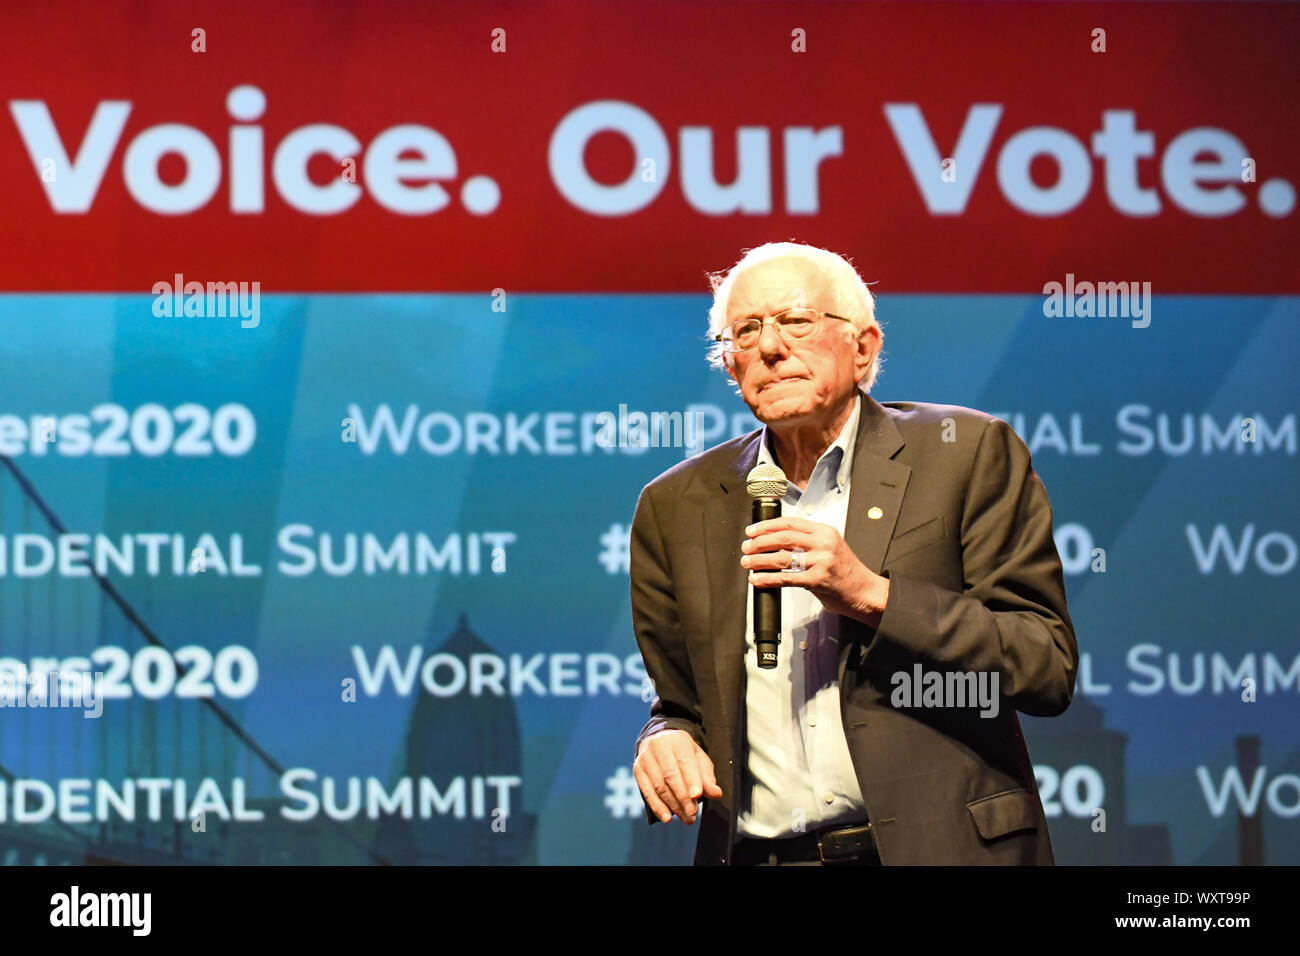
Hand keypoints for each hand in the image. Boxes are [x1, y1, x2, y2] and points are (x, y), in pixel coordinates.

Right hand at [633, 730, 722, 823]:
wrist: (659, 740)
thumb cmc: (683, 753)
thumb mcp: (698, 759)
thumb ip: (707, 777)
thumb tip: (716, 794)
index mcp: (678, 741)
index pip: (684, 762)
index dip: (691, 780)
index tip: (697, 796)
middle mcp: (659, 746)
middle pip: (670, 775)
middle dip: (682, 797)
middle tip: (693, 813)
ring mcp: (645, 758)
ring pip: (659, 785)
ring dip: (673, 805)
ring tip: (686, 818)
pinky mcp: (638, 770)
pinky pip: (647, 791)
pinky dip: (657, 806)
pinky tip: (667, 817)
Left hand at [741, 516, 889, 626]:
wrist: (864, 591)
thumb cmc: (845, 572)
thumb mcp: (829, 547)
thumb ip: (807, 541)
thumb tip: (775, 541)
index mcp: (824, 532)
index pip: (790, 523)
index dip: (767, 526)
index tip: (752, 531)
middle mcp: (823, 543)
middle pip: (782, 538)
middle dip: (759, 542)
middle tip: (746, 547)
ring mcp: (820, 562)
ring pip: (781, 558)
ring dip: (759, 561)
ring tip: (747, 563)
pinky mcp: (817, 580)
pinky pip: (786, 578)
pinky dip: (767, 579)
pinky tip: (757, 580)